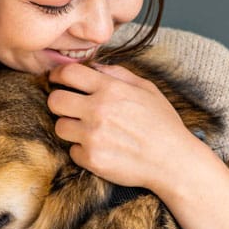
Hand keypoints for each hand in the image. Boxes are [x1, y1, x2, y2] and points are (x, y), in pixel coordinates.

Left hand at [47, 61, 192, 191]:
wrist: (173, 161)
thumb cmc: (163, 124)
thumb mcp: (147, 89)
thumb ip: (118, 74)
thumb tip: (94, 66)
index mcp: (111, 90)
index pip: (69, 73)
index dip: (58, 75)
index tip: (57, 80)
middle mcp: (98, 111)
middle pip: (55, 101)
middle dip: (59, 102)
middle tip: (69, 108)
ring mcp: (93, 136)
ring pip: (60, 127)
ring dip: (70, 128)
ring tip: (89, 131)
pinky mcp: (92, 159)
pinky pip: (72, 151)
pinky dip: (82, 151)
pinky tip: (100, 149)